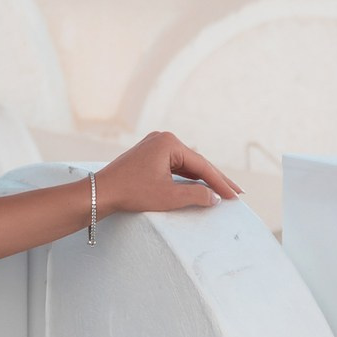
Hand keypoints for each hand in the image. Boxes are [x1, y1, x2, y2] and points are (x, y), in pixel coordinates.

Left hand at [94, 130, 237, 215]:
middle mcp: (162, 139)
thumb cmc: (132, 192)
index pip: (202, 165)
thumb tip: (214, 197)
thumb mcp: (169, 196)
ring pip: (186, 165)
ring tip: (223, 191)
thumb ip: (196, 195)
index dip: (220, 183)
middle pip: (196, 162)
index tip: (236, 196)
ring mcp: (154, 146)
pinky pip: (174, 167)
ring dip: (202, 179)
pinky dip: (187, 178)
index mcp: (169, 143)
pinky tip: (200, 186)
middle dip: (215, 179)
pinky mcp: (148, 156)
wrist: (100, 192)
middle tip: (237, 193)